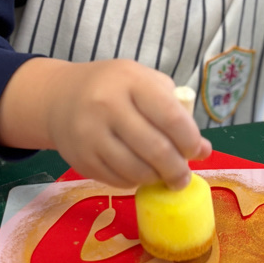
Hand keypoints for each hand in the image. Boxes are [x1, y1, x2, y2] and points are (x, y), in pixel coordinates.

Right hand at [0, 57, 211, 188]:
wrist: (59, 98)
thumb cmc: (113, 88)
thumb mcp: (144, 83)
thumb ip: (176, 111)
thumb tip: (203, 150)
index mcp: (130, 81)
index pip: (171, 117)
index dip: (190, 140)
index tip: (196, 150)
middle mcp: (107, 105)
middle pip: (156, 150)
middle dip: (177, 170)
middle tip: (183, 177)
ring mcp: (91, 134)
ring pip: (137, 170)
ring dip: (157, 178)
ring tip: (162, 175)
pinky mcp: (81, 159)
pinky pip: (118, 180)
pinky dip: (134, 181)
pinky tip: (139, 172)